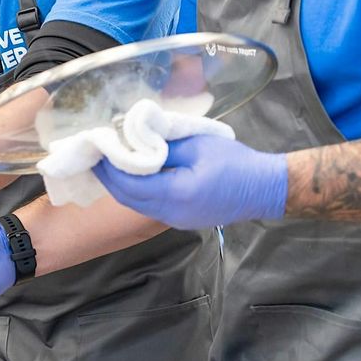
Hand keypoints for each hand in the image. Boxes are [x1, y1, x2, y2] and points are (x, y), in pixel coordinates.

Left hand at [91, 134, 287, 228]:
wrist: (264, 189)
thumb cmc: (235, 163)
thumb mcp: (196, 146)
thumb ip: (162, 146)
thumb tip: (134, 140)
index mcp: (175, 195)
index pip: (128, 184)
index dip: (109, 167)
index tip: (97, 147)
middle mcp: (171, 214)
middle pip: (127, 198)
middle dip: (108, 177)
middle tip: (96, 154)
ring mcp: (175, 221)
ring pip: (136, 204)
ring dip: (120, 185)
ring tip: (110, 161)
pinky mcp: (180, 220)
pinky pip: (149, 206)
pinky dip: (136, 190)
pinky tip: (132, 174)